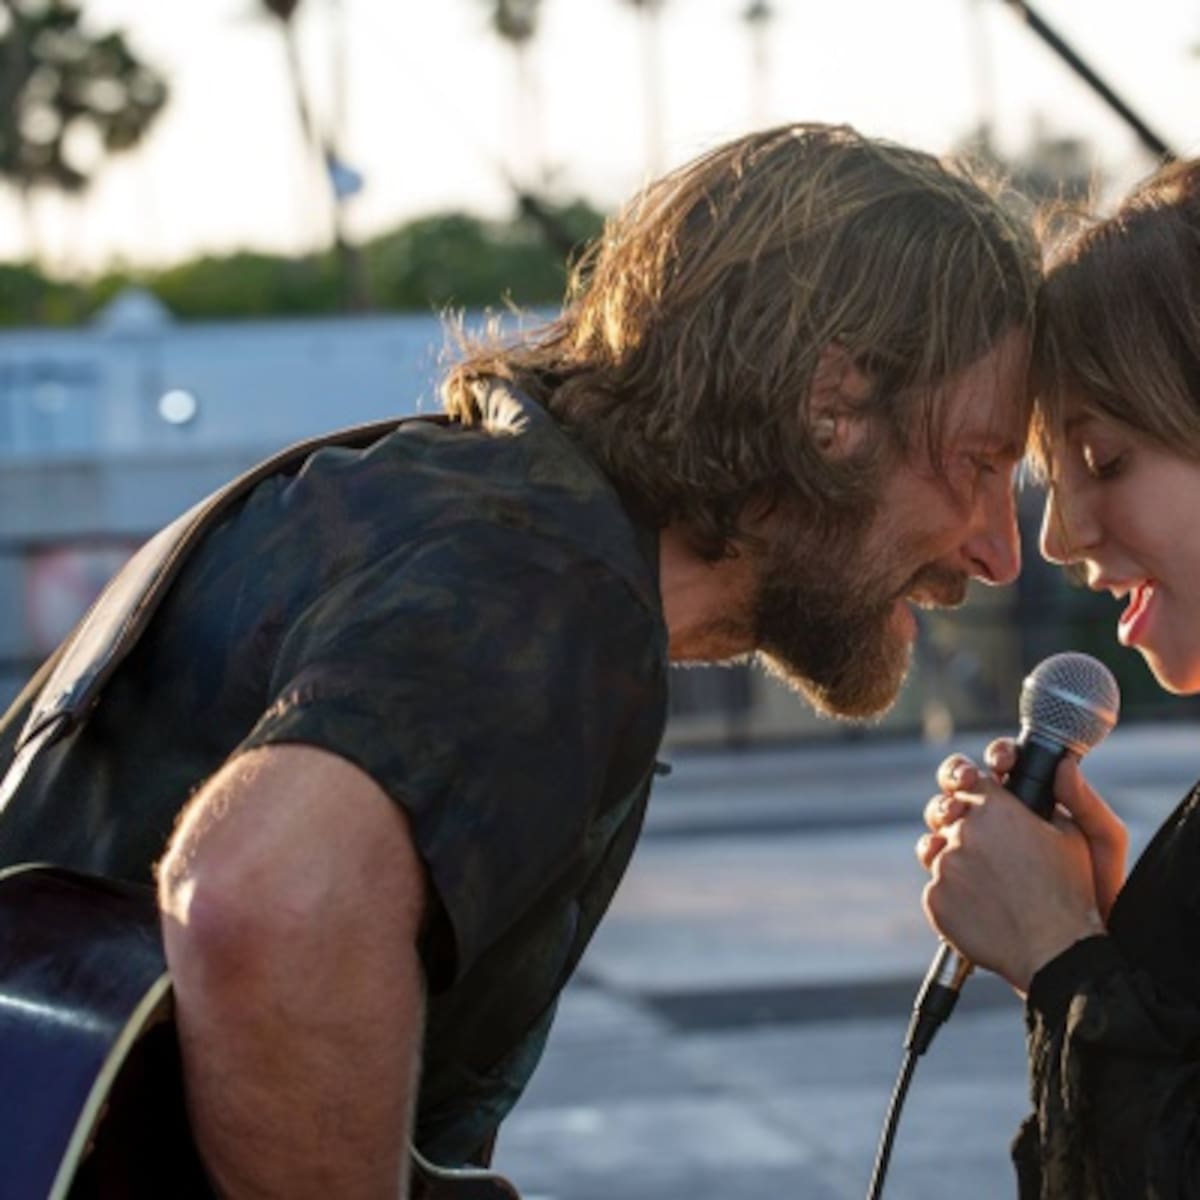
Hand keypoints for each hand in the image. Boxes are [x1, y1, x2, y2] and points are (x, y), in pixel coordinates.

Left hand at [914, 749, 1113, 991]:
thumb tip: (1059, 766)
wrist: (1057, 955)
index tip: (972, 791)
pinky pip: (937, 887)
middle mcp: (964, 830)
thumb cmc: (1072, 894)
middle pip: (943, 810)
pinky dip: (953, 895)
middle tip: (974, 835)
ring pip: (937, 850)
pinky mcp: (935, 898)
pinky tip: (982, 909)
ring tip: (988, 883)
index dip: (968, 782)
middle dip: (954, 817)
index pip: (967, 777)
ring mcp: (945, 865)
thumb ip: (1063, 795)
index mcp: (996, 808)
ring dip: (955, 859)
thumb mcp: (1078, 835)